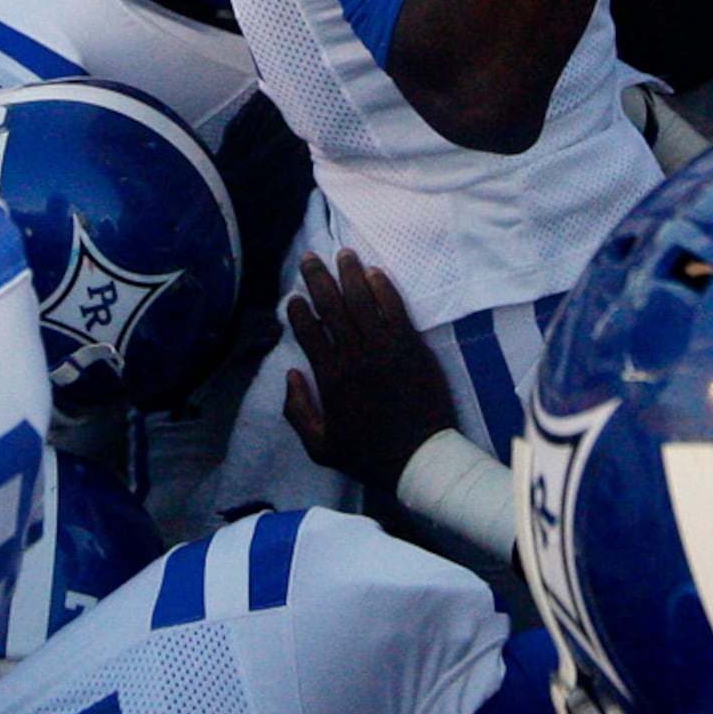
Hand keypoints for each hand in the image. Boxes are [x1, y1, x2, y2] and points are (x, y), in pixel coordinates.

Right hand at [283, 251, 466, 496]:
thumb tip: (291, 374)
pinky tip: (375, 272)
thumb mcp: (320, 447)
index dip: (298, 311)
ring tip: (343, 253)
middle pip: (333, 308)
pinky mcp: (413, 347)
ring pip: (364, 302)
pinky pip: (396, 310)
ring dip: (351, 274)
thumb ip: (297, 411)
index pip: (309, 333)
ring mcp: (387, 350)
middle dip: (319, 279)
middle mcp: (356, 358)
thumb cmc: (369, 456)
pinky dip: (385, 288)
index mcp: (331, 380)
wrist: (421, 460)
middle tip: (310, 257)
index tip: (293, 296)